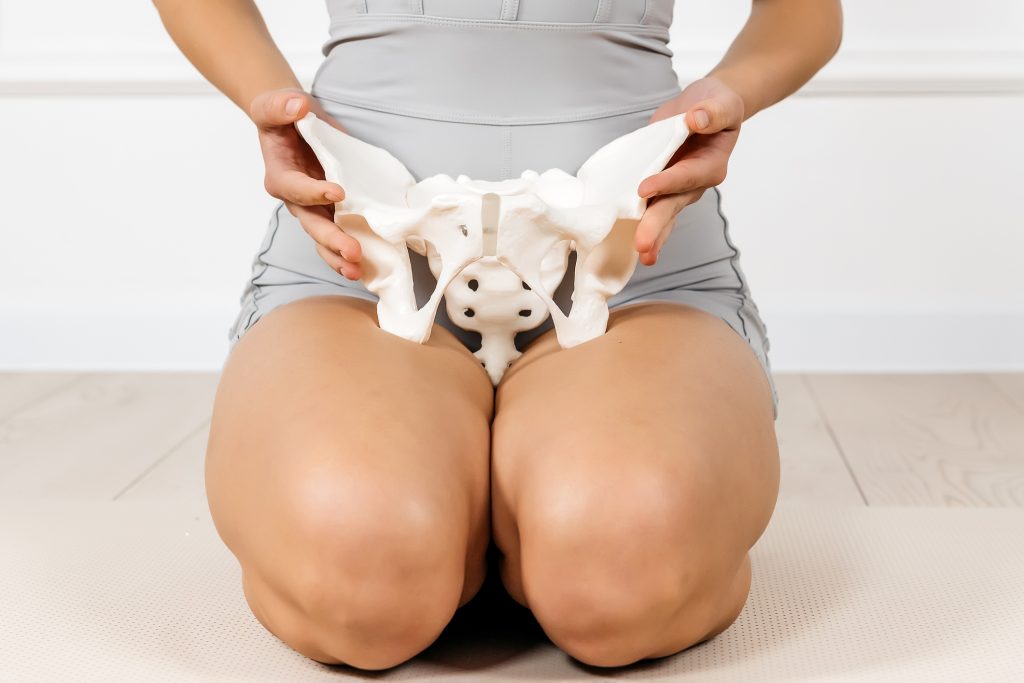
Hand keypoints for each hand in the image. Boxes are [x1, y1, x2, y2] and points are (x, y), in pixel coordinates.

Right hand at [249, 87, 363, 279]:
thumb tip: (298, 106)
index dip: (314, 192)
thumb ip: (281, 105)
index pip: (295, 189)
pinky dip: (350, 252)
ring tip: (357, 271)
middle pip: (312, 224)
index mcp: (279, 176)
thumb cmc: (283, 115)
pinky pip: (340, 235)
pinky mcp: (332, 211)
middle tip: (352, 252)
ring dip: (339, 257)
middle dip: (332, 239)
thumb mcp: (274, 105)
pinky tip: (366, 267)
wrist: (295, 122)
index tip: (337, 192)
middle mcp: (296, 200)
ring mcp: (315, 209)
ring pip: (324, 239)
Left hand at [634, 76, 744, 265]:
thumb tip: (696, 119)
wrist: (706, 108)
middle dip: (656, 226)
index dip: (667, 182)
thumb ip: (713, 112)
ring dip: (650, 234)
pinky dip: (638, 222)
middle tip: (642, 245)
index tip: (645, 188)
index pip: (687, 176)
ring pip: (662, 215)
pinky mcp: (660, 187)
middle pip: (672, 206)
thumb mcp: (723, 102)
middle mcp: (694, 184)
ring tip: (642, 254)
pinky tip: (628, 241)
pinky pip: (649, 207)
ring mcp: (676, 189)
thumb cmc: (717, 106)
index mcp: (711, 165)